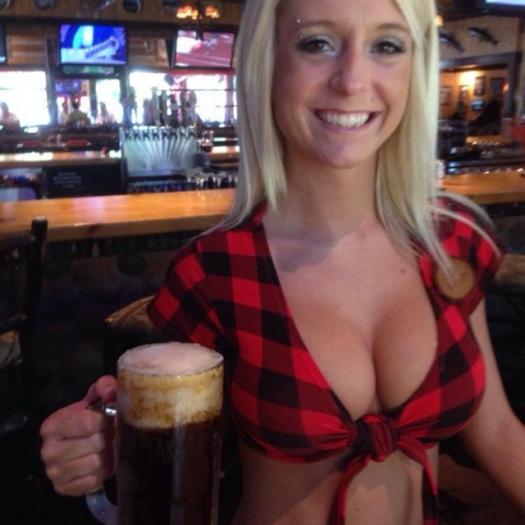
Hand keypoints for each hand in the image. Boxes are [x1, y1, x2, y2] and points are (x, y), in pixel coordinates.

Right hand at [40, 376, 116, 495]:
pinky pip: (94, 480)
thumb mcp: (94, 399)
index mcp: (52, 426)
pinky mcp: (64, 488)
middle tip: (113, 433)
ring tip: (109, 446)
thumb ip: (103, 388)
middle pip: (95, 443)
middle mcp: (48, 450)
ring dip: (109, 454)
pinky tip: (103, 461)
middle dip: (109, 437)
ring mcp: (54, 472)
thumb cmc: (88, 419)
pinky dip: (104, 471)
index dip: (106, 420)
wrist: (81, 444)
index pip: (87, 423)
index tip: (112, 417)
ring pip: (96, 463)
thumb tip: (110, 389)